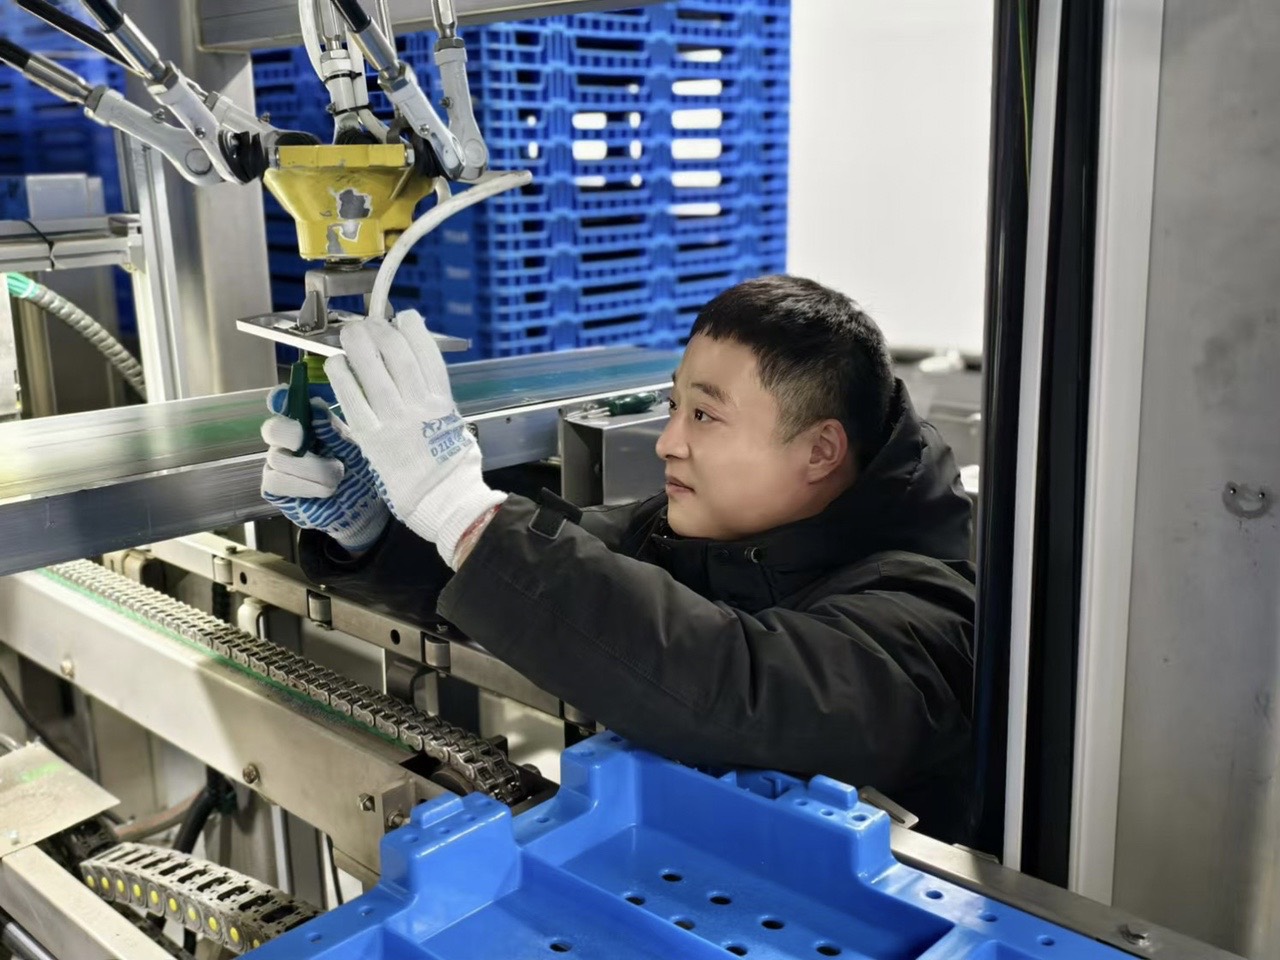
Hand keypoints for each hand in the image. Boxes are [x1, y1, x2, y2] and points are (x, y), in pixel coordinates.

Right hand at [260, 385, 389, 553]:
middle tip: (311, 444)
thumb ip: (333, 429)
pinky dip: (303, 486)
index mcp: (308, 424)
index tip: (284, 397)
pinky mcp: (275, 490)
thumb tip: (314, 405)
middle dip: (293, 435)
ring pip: (278, 458)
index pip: (284, 403)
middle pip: (273, 429)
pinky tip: (323, 491)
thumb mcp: (354, 448)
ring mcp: (278, 465)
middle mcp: (288, 441)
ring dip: (313, 470)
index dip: (281, 399)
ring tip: (337, 478)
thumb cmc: (361, 472)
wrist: (366, 509)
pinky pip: (275, 481)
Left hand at [324, 311, 505, 566]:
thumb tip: (419, 373)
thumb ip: (437, 398)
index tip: (403, 317)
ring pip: (374, 371)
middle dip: (381, 331)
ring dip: (359, 346)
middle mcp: (419, 407)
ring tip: (351, 334)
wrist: (443, 502)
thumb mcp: (454, 423)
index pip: (427, 355)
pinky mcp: (372, 439)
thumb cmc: (452, 467)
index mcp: (442, 402)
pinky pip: (352, 400)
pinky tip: (337, 364)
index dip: (414, 329)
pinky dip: (343, 377)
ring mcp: (395, 422)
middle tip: (368, 324)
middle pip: (397, 355)